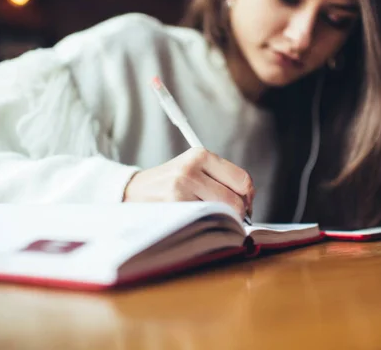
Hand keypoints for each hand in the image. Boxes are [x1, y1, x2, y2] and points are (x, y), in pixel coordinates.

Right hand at [122, 148, 254, 215]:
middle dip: (237, 214)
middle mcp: (191, 169)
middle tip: (231, 219)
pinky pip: (204, 221)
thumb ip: (220, 179)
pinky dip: (206, 226)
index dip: (249, 197)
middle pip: (235, 199)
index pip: (242, 179)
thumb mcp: (193, 169)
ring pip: (222, 213)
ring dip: (222, 221)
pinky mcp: (173, 206)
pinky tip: (195, 222)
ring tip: (210, 219)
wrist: (131, 192)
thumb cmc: (168, 184)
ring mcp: (180, 188)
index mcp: (200, 155)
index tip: (246, 206)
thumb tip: (248, 202)